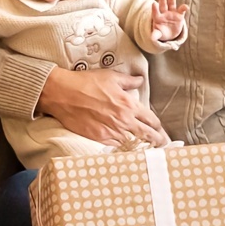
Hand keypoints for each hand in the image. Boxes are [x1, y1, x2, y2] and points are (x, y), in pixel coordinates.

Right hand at [39, 66, 167, 146]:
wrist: (62, 93)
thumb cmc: (86, 82)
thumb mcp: (110, 76)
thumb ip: (128, 81)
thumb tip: (139, 80)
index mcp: (129, 105)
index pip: (151, 120)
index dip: (158, 126)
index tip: (160, 130)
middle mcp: (123, 120)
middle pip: (147, 135)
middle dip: (157, 140)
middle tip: (162, 144)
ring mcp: (111, 131)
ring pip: (133, 144)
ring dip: (140, 146)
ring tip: (147, 149)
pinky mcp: (98, 138)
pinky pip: (116, 147)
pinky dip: (123, 148)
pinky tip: (126, 148)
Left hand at [150, 0, 188, 42]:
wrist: (169, 33)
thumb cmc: (161, 32)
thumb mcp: (158, 33)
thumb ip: (155, 34)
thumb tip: (152, 38)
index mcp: (157, 17)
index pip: (155, 12)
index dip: (155, 8)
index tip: (154, 3)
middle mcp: (164, 13)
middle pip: (163, 5)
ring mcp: (172, 13)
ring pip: (171, 4)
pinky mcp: (179, 15)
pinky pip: (181, 10)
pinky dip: (184, 8)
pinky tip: (186, 6)